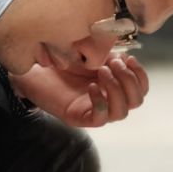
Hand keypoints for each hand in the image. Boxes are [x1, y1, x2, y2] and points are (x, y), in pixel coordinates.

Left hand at [11, 55, 148, 128]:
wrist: (32, 69)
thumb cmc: (59, 60)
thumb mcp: (89, 52)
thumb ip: (108, 53)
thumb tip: (125, 55)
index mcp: (114, 84)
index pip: (141, 88)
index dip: (140, 75)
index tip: (128, 58)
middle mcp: (108, 99)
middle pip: (136, 101)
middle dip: (129, 80)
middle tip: (112, 64)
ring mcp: (94, 110)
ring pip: (122, 112)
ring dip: (116, 89)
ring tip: (101, 71)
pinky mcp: (79, 118)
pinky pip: (100, 119)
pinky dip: (100, 102)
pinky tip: (91, 86)